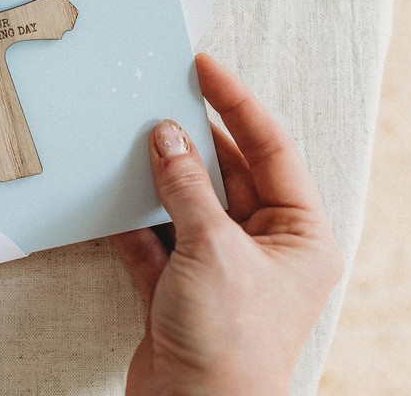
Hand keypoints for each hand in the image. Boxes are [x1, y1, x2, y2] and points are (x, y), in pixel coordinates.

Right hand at [113, 53, 343, 395]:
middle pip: (226, 172)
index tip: (205, 68)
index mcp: (297, 234)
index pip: (270, 149)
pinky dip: (134, 218)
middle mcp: (262, 246)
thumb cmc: (228, 342)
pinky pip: (156, 234)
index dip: (237, 103)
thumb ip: (187, 186)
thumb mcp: (212, 248)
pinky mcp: (179, 284)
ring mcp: (218, 264)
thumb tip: (165, 137)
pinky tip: (113, 195)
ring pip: (188, 201)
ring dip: (159, 176)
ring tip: (133, 138)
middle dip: (192, 140)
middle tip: (160, 100)